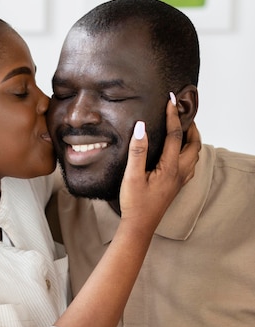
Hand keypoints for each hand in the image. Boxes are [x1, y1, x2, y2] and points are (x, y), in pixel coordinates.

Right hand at [119, 100, 200, 231]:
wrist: (139, 226)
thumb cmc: (135, 203)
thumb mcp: (132, 176)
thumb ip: (137, 150)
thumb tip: (142, 127)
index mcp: (170, 168)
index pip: (175, 135)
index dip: (173, 116)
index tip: (171, 100)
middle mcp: (179, 172)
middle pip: (194, 144)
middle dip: (191, 126)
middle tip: (182, 113)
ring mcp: (179, 180)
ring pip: (194, 155)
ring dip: (192, 139)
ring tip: (183, 128)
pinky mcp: (176, 186)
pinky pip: (189, 164)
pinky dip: (188, 152)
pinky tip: (180, 152)